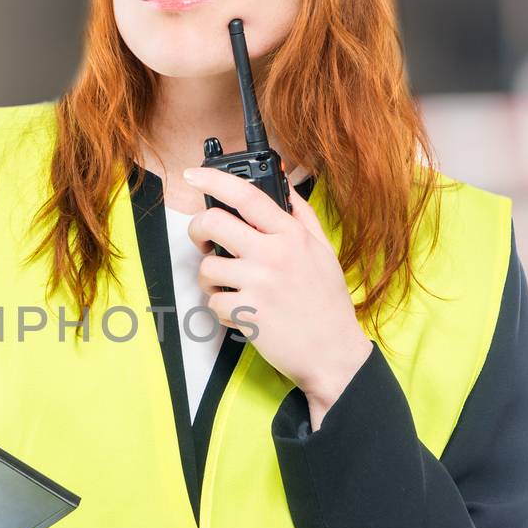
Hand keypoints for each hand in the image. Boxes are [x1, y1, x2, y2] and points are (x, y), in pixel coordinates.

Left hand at [182, 166, 372, 413]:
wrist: (334, 353)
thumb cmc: (327, 303)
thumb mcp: (323, 251)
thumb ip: (301, 216)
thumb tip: (283, 184)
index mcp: (292, 235)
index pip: (247, 195)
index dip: (214, 179)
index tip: (194, 174)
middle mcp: (274, 254)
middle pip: (213, 223)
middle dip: (198, 230)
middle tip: (203, 241)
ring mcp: (259, 283)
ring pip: (207, 267)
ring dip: (211, 280)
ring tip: (230, 288)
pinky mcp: (247, 312)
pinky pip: (213, 302)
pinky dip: (220, 309)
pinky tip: (240, 311)